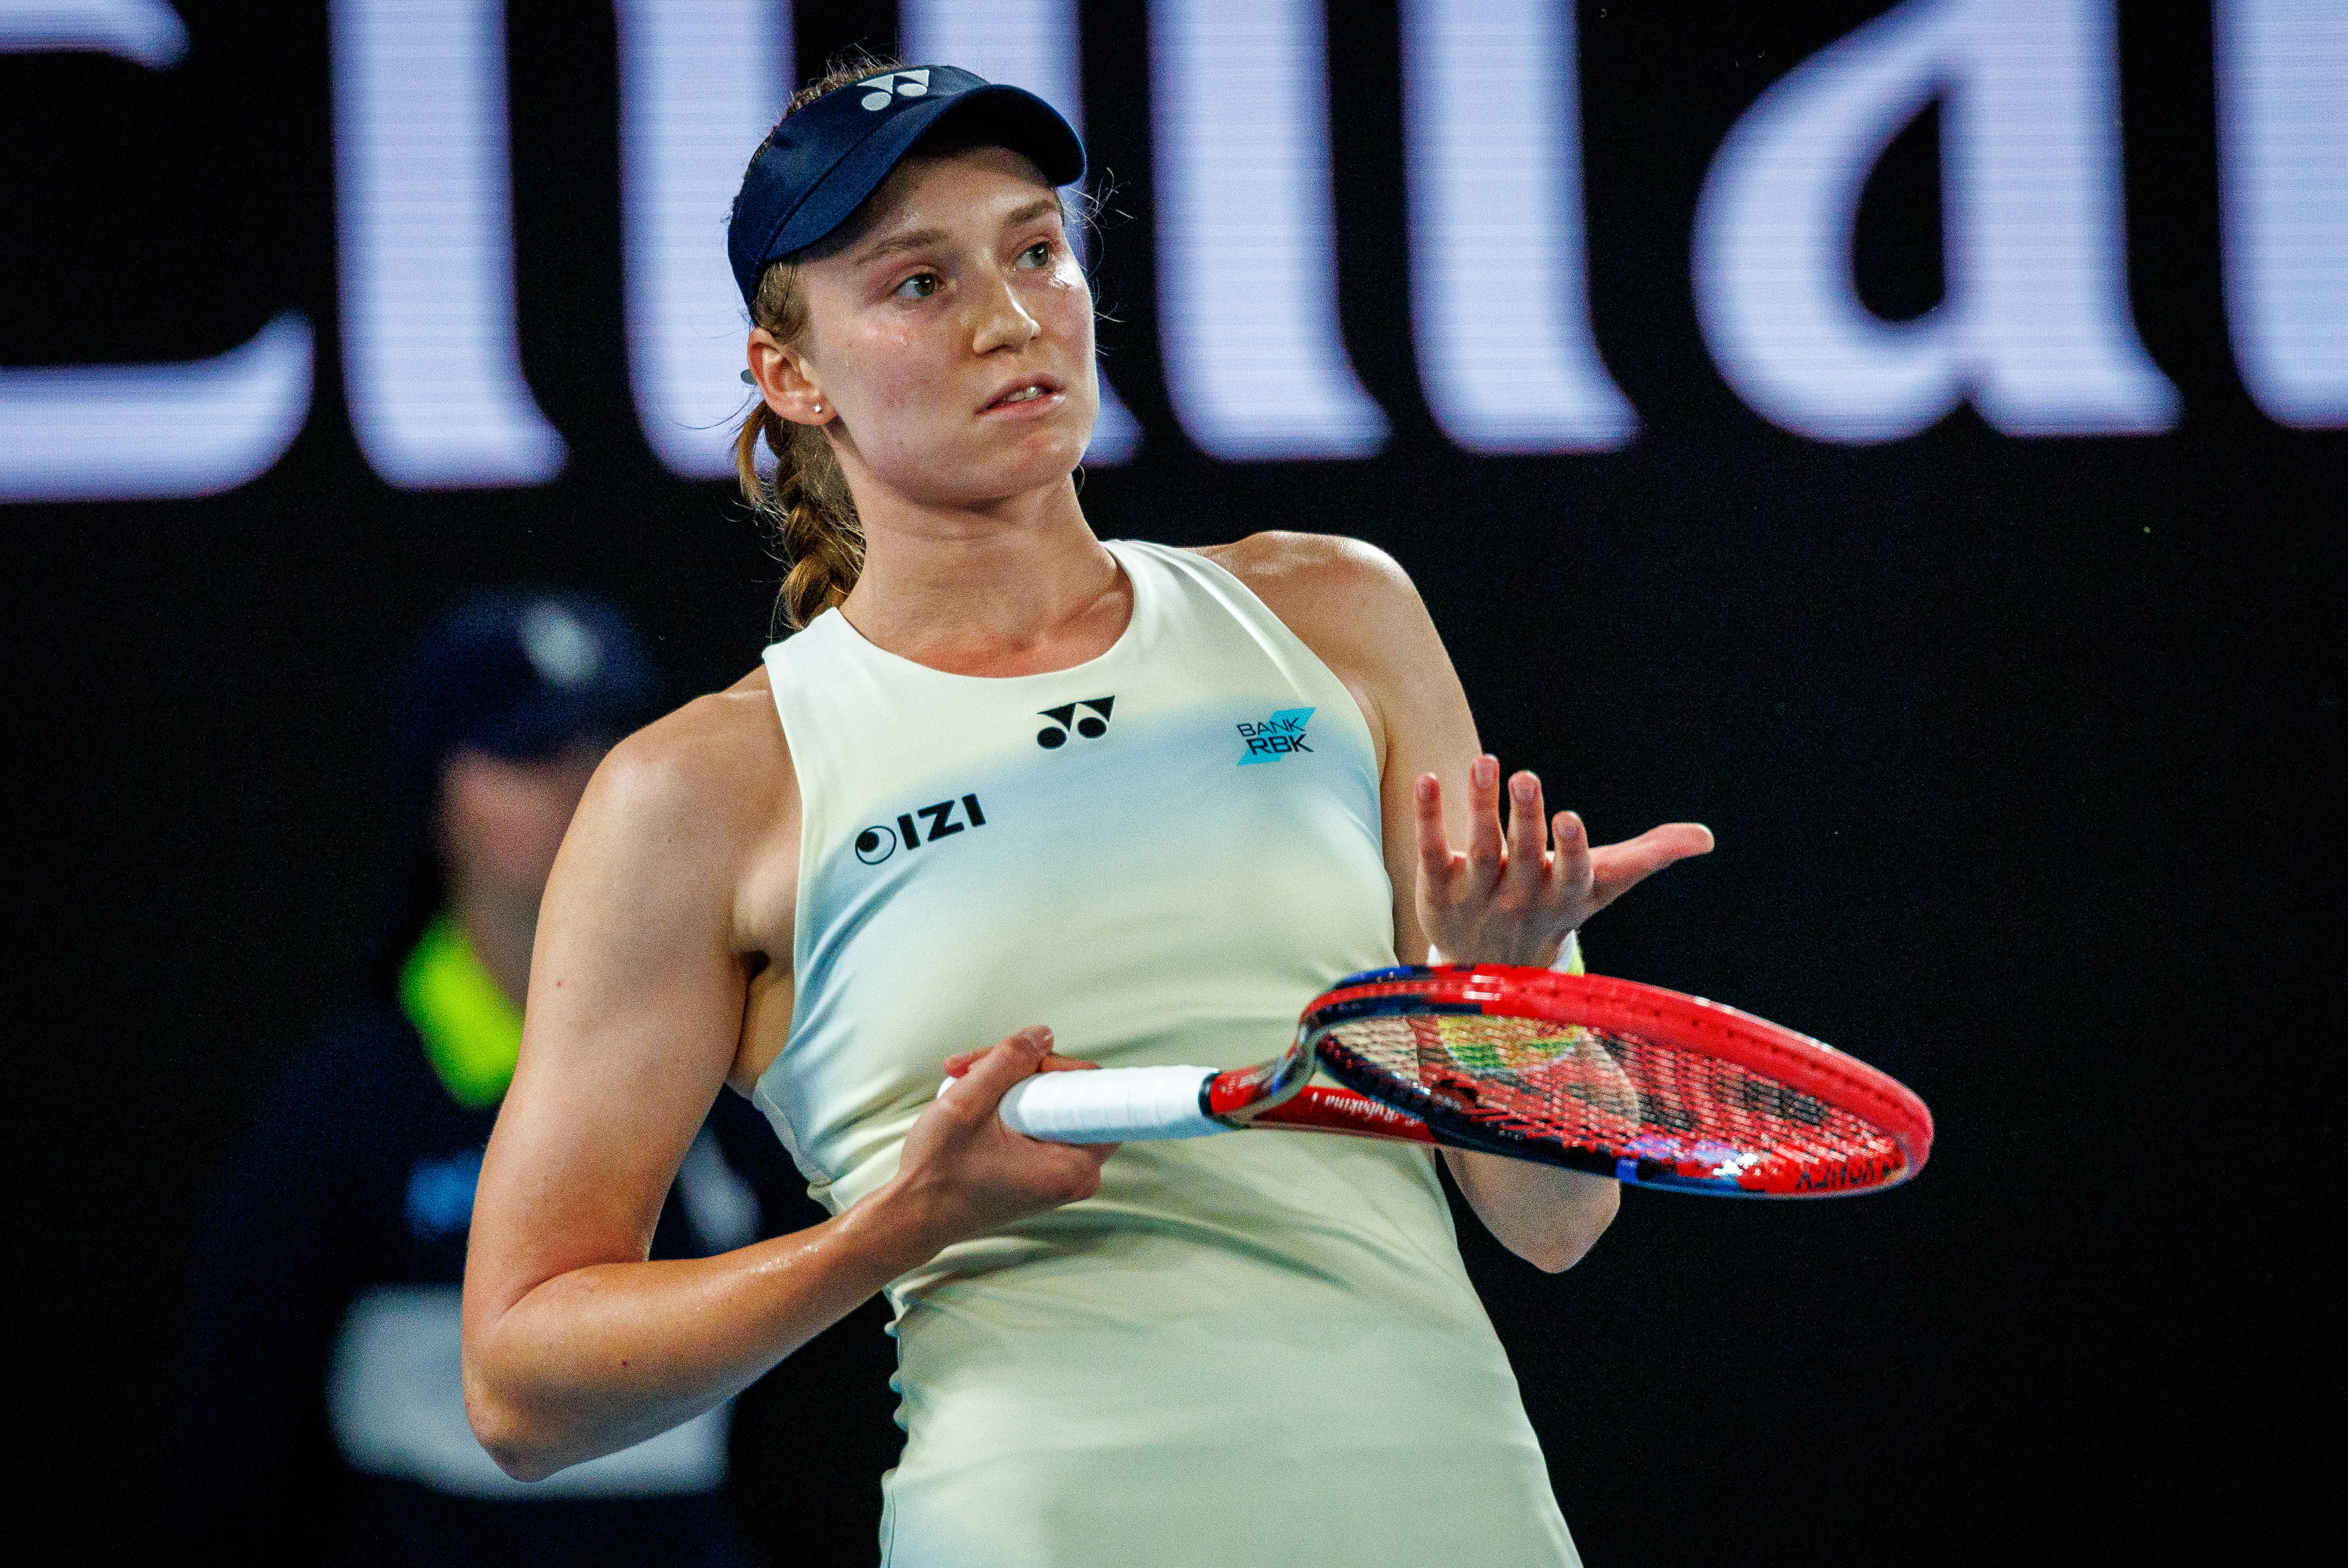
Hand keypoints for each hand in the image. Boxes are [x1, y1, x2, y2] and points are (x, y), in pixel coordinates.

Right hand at [884, 1027, 1115, 1253]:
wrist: (916, 1215)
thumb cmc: (937, 1174)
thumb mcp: (966, 1104)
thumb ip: (1009, 1061)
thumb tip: (1043, 1035)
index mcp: (1070, 1167)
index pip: (1092, 1092)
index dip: (1057, 1066)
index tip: (1022, 1065)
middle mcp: (1076, 1174)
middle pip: (1068, 1092)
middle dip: (1021, 1070)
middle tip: (973, 1068)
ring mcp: (1062, 1173)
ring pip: (1050, 1101)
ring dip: (1007, 1083)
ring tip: (961, 1080)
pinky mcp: (1046, 1169)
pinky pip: (1039, 1119)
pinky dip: (1009, 1104)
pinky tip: (971, 1098)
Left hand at [1414, 756, 1712, 967]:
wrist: (1491, 964)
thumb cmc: (1557, 906)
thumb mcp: (1601, 885)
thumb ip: (1649, 857)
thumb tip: (1706, 838)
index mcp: (1562, 897)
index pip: (1569, 875)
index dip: (1570, 849)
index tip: (1569, 817)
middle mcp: (1519, 897)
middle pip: (1523, 856)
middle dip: (1525, 817)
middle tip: (1526, 776)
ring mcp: (1475, 894)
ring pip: (1477, 847)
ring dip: (1480, 804)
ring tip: (1483, 762)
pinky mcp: (1436, 887)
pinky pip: (1430, 849)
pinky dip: (1429, 816)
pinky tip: (1428, 780)